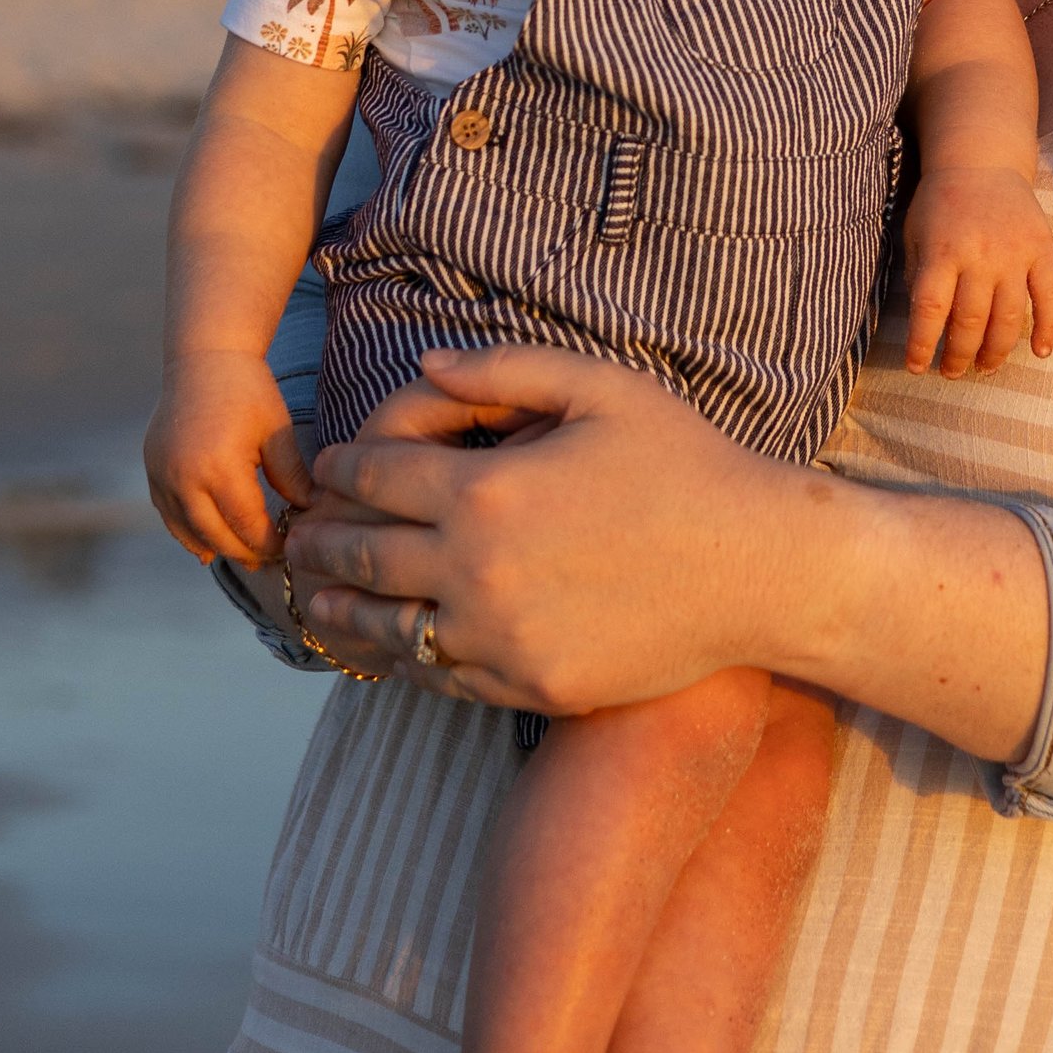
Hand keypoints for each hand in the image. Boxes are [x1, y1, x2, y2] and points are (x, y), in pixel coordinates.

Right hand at [144, 351, 309, 565]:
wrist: (203, 358)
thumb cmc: (247, 389)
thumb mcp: (276, 429)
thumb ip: (292, 475)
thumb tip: (311, 510)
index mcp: (219, 467)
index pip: (247, 525)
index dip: (270, 543)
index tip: (290, 548)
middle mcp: (183, 478)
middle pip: (216, 536)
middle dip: (245, 552)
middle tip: (270, 561)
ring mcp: (162, 476)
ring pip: (188, 532)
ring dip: (216, 547)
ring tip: (245, 556)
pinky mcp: (152, 470)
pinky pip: (169, 515)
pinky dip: (188, 533)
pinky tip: (207, 546)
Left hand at [284, 346, 812, 709]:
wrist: (755, 568)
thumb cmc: (684, 464)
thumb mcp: (600, 388)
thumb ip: (502, 370)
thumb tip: (423, 364)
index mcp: (487, 490)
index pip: (376, 477)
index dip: (342, 465)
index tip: (328, 465)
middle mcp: (478, 572)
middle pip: (363, 556)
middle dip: (321, 540)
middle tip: (296, 535)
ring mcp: (500, 640)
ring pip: (387, 628)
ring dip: (341, 610)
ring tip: (316, 599)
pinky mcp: (528, 688)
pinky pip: (441, 675)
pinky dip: (403, 656)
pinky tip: (391, 642)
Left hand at [900, 163, 1052, 376]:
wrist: (982, 161)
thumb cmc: (941, 202)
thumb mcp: (916, 234)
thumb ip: (919, 277)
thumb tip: (925, 326)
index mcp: (943, 250)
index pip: (931, 309)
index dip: (923, 344)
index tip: (917, 368)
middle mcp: (980, 255)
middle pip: (972, 321)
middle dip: (960, 355)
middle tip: (953, 372)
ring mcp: (1015, 254)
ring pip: (1009, 318)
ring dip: (996, 351)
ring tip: (984, 368)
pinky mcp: (1042, 250)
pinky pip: (1049, 296)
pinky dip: (1047, 328)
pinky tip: (1039, 352)